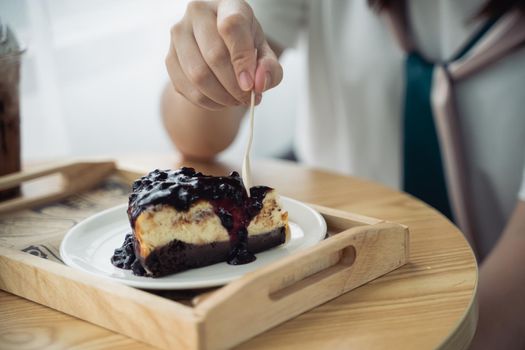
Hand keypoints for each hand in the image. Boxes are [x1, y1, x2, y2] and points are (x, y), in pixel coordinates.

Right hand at [165, 0, 282, 109]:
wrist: (217, 47)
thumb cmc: (244, 46)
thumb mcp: (264, 53)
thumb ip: (270, 68)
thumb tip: (259, 83)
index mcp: (227, 4)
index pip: (232, 27)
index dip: (242, 60)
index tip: (251, 85)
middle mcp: (198, 12)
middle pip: (214, 55)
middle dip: (234, 86)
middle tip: (247, 98)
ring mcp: (179, 34)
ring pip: (197, 75)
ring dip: (221, 97)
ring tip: (235, 100)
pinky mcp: (169, 57)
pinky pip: (187, 88)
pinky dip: (207, 102)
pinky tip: (220, 101)